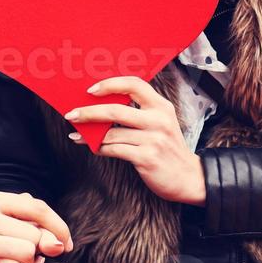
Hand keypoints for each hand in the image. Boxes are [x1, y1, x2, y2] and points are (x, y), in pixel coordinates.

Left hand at [65, 76, 206, 204]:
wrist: (189, 178)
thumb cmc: (168, 147)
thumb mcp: (161, 122)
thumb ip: (140, 110)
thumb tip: (104, 103)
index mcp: (161, 106)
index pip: (134, 84)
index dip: (110, 84)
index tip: (91, 89)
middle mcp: (158, 119)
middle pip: (116, 109)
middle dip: (89, 111)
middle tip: (72, 113)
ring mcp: (153, 139)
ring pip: (111, 133)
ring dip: (89, 134)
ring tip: (76, 133)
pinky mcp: (146, 158)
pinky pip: (114, 150)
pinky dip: (99, 148)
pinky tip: (92, 147)